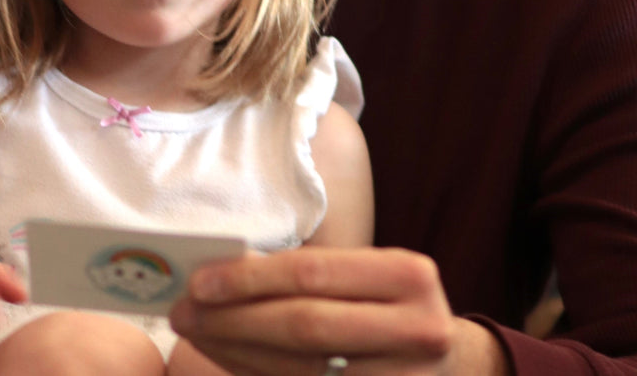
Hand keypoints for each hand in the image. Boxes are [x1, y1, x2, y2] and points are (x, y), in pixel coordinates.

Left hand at [169, 247, 508, 374]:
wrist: (455, 365)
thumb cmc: (388, 304)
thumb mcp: (365, 274)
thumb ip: (307, 273)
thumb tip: (218, 270)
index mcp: (407, 273)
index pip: (312, 271)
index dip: (248, 278)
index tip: (197, 281)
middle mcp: (418, 328)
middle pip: (304, 326)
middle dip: (232, 319)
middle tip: (181, 312)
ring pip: (301, 370)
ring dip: (236, 353)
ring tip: (194, 335)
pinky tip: (229, 361)